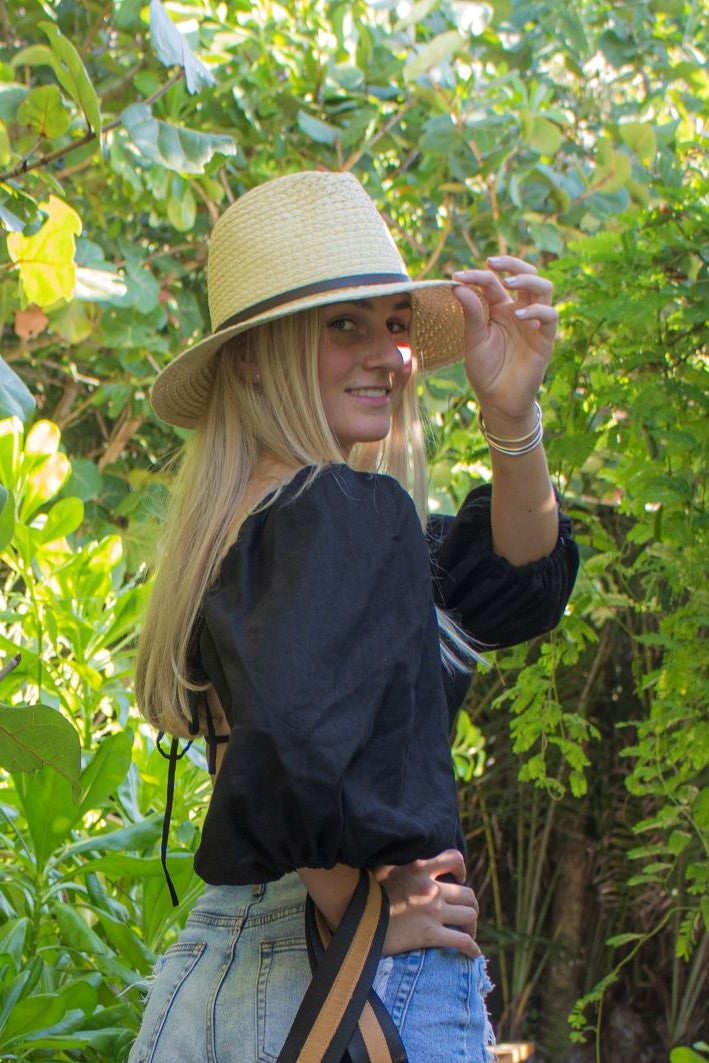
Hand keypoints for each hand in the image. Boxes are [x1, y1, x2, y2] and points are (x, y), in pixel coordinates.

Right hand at [375, 850, 480, 957]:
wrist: (356, 919)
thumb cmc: (366, 892)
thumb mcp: (383, 867)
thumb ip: (401, 862)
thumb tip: (407, 858)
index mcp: (420, 866)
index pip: (455, 859)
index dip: (461, 870)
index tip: (459, 879)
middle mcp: (431, 887)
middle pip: (468, 893)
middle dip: (471, 904)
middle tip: (465, 913)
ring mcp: (433, 911)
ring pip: (470, 916)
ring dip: (471, 925)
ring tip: (467, 933)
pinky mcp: (430, 935)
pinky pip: (462, 941)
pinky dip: (472, 949)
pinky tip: (473, 954)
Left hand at [452, 256, 556, 427]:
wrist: (498, 400)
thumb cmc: (485, 371)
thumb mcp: (473, 341)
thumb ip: (471, 313)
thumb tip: (458, 285)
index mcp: (499, 309)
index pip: (492, 282)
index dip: (476, 275)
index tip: (457, 276)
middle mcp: (518, 311)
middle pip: (525, 274)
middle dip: (511, 263)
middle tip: (491, 262)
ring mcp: (534, 323)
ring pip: (543, 288)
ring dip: (528, 280)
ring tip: (510, 283)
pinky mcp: (545, 339)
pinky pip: (550, 316)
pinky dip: (537, 311)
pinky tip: (520, 315)